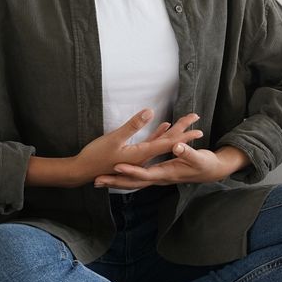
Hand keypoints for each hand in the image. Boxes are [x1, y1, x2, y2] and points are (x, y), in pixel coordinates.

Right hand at [73, 110, 202, 185]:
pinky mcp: (132, 155)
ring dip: (174, 134)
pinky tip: (165, 126)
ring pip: (161, 144)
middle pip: (169, 144)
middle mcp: (144, 157)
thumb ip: (133, 125)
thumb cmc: (95, 156)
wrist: (82, 171)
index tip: (199, 131)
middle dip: (184, 134)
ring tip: (187, 123)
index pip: (169, 144)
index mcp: (142, 154)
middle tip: (198, 124)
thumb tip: (151, 111)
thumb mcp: (114, 139)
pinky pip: (151, 144)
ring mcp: (139, 157)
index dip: (184, 137)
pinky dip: (159, 135)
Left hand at [93, 143, 248, 188]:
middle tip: (96, 182)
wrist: (211, 171)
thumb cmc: (206, 165)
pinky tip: (118, 168)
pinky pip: (138, 174)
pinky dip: (127, 172)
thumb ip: (188, 152)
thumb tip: (178, 146)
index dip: (132, 171)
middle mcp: (159, 177)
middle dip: (116, 183)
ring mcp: (157, 175)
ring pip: (133, 181)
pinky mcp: (157, 170)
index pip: (145, 175)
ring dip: (117, 181)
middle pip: (134, 183)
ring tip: (98, 181)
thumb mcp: (199, 158)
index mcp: (167, 173)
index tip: (116, 168)